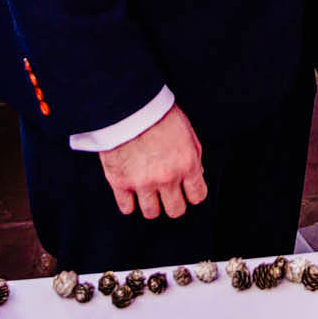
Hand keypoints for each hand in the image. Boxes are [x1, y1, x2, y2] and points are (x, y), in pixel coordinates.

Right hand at [98, 104, 207, 219]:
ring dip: (151, 204)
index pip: (197, 196)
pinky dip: (129, 202)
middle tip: (168, 194)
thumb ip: (193, 155)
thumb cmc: (157, 114)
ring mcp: (142, 183)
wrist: (128, 106)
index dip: (192, 194)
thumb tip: (196, 174)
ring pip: (151, 213)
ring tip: (148, 192)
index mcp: (186, 164)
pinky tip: (131, 192)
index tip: (187, 191)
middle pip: (175, 210)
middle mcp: (166, 177)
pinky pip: (126, 208)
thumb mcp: (186, 131)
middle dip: (174, 203)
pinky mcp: (120, 183)